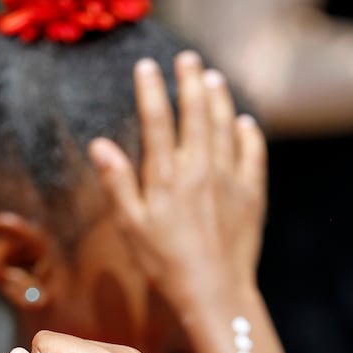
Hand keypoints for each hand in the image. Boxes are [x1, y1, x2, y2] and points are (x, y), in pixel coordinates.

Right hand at [88, 51, 266, 323]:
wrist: (215, 292)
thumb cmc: (165, 265)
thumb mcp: (131, 228)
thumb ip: (117, 184)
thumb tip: (99, 144)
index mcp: (167, 177)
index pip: (157, 121)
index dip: (151, 89)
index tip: (147, 66)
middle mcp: (200, 169)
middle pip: (196, 112)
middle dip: (190, 81)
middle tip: (187, 60)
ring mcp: (229, 180)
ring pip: (225, 126)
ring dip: (219, 98)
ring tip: (214, 78)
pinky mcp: (252, 195)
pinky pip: (252, 154)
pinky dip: (248, 134)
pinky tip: (244, 123)